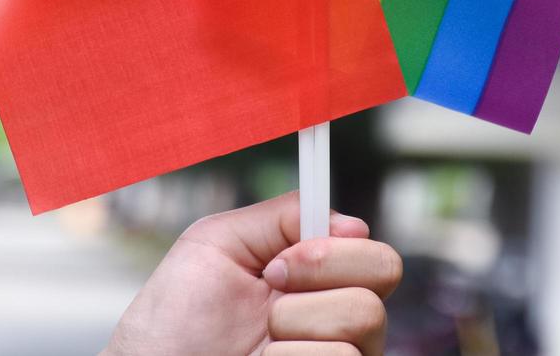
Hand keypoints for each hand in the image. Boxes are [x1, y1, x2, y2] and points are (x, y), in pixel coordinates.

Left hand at [102, 190, 402, 355]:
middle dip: (323, 270)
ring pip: (365, 317)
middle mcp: (335, 315)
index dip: (339, 243)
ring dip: (296, 320)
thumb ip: (280, 216)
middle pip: (386, 269)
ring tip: (259, 339)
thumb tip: (351, 221)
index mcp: (313, 274)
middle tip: (272, 286)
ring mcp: (334, 352)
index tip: (286, 255)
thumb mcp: (218, 242)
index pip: (370, 246)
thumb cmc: (174, 318)